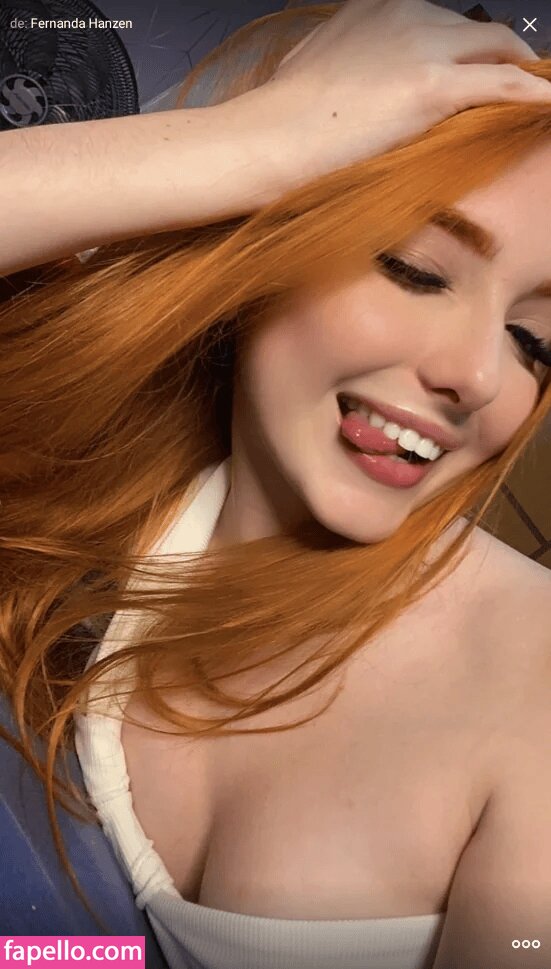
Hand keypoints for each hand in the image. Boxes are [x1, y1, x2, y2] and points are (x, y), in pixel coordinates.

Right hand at [262, 0, 550, 183]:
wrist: (270, 136)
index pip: (445, 25)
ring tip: (537, 103)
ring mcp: (423, 46)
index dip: (469, 53)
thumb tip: (363, 93)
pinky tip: (550, 106)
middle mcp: (407, 13)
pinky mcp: (433, 86)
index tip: (476, 76)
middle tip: (519, 91)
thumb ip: (353, 66)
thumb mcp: (318, 70)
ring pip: (500, 52)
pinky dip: (535, 96)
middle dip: (505, 61)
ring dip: (522, 78)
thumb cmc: (281, 119)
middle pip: (481, 35)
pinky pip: (504, 86)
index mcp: (380, 7)